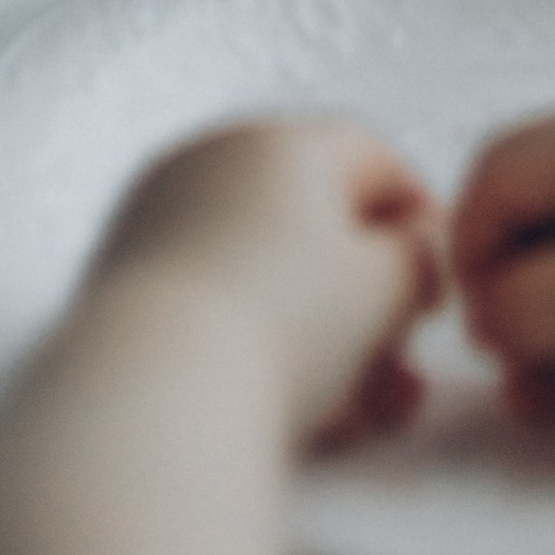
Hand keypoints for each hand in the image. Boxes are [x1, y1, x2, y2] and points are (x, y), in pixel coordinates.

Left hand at [84, 118, 446, 449]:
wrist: (155, 393)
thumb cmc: (277, 327)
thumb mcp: (386, 288)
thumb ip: (417, 257)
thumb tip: (411, 250)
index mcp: (280, 140)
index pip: (369, 157)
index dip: (415, 217)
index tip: (433, 273)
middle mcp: (212, 161)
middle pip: (315, 224)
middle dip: (368, 301)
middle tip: (398, 360)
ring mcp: (157, 218)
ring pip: (265, 274)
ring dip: (323, 338)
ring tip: (358, 412)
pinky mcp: (121, 281)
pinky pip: (213, 304)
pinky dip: (256, 346)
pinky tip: (292, 414)